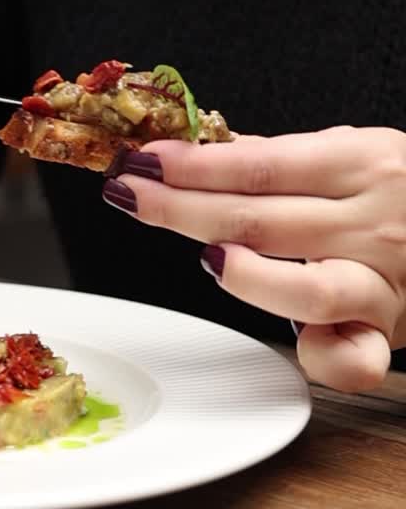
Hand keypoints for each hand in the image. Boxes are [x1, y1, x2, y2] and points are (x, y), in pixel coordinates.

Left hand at [103, 127, 405, 392]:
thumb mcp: (357, 154)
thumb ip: (283, 159)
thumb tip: (204, 148)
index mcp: (360, 162)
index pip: (257, 165)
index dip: (190, 165)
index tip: (139, 162)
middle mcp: (373, 221)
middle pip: (259, 220)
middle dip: (181, 208)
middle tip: (128, 197)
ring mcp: (385, 282)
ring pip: (305, 289)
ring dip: (243, 276)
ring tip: (205, 259)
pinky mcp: (393, 333)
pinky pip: (352, 359)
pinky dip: (319, 358)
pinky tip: (294, 342)